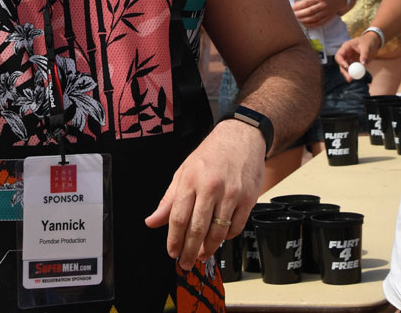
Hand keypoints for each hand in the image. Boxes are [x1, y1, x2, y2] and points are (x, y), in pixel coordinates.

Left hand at [145, 118, 264, 267]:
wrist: (242, 137)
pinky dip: (226, 237)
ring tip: (202, 255)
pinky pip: (236, 227)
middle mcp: (211, 187)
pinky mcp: (248, 198)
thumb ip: (169, 199)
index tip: (172, 252)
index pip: (178, 217)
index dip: (174, 239)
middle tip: (185, 263)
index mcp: (191, 179)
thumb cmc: (212, 154)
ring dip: (208, 248)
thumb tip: (152, 221)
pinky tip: (220, 238)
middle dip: (189, 250)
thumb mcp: (184, 171)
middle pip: (197, 229)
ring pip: (218, 232)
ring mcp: (231, 194)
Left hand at [292, 0, 353, 27]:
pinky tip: (304, 23)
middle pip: (309, 11)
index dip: (298, 7)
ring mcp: (327, 12)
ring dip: (303, 20)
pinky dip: (310, 24)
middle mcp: (324, 5)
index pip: (306, 3)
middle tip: (292, 15)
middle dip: (299, 14)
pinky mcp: (328, 18)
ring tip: (297, 20)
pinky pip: (318, 23)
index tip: (291, 8)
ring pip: (313, 18)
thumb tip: (296, 3)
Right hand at [335, 29, 380, 80]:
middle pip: (341, 64)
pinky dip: (354, 73)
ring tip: (351, 79)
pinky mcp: (354, 63)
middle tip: (349, 78)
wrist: (373, 43)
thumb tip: (363, 63)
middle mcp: (346, 54)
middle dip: (344, 71)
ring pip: (346, 68)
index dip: (341, 61)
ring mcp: (350, 59)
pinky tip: (357, 77)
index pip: (339, 55)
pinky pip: (353, 70)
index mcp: (346, 47)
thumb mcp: (366, 47)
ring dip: (348, 74)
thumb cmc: (368, 42)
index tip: (347, 67)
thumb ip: (364, 54)